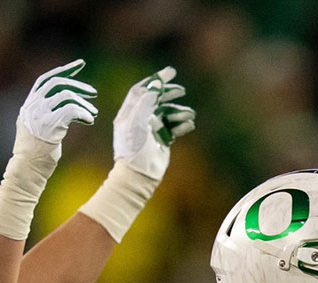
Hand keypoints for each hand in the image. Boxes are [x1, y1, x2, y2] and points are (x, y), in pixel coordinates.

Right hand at [16, 60, 98, 155]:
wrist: (28, 169)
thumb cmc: (36, 154)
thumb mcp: (37, 128)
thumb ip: (46, 114)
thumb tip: (67, 105)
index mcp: (29, 105)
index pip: (46, 80)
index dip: (64, 70)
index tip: (80, 64)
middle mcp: (32, 106)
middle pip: (57, 84)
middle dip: (78, 85)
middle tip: (93, 92)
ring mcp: (40, 114)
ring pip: (66, 96)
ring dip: (84, 103)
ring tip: (92, 114)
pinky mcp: (50, 124)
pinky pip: (72, 110)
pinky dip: (84, 113)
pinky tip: (89, 120)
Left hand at [112, 66, 196, 180]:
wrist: (139, 176)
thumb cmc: (134, 150)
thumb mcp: (137, 123)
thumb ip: (145, 103)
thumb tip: (154, 87)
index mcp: (129, 113)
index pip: (141, 90)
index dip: (155, 80)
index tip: (170, 72)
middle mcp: (139, 119)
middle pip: (155, 100)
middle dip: (169, 93)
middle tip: (181, 90)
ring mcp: (151, 129)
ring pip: (167, 113)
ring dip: (178, 111)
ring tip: (188, 114)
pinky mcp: (161, 140)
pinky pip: (173, 127)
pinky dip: (181, 124)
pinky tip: (188, 125)